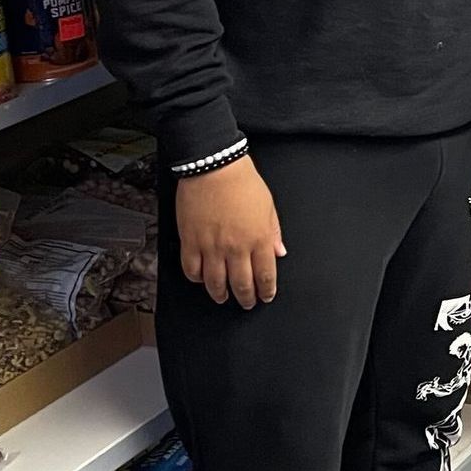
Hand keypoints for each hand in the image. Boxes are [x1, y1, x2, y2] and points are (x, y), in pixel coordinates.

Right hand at [176, 155, 285, 308]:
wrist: (214, 168)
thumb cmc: (243, 182)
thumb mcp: (268, 205)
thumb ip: (274, 232)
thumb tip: (279, 252)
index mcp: (259, 238)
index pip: (265, 274)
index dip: (266, 290)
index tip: (266, 296)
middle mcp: (236, 247)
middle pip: (242, 284)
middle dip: (246, 298)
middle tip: (247, 303)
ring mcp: (211, 247)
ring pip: (215, 283)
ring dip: (221, 294)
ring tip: (224, 297)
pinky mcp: (190, 242)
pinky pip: (192, 270)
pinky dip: (198, 279)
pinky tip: (203, 280)